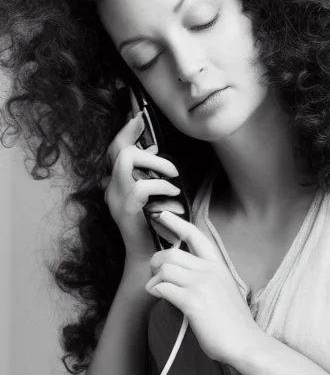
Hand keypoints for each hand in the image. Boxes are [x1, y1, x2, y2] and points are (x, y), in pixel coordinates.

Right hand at [102, 113, 184, 262]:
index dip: (127, 130)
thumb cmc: (154, 227)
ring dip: (154, 163)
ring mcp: (116, 199)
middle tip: (166, 158)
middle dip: (143, 145)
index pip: (115, 149)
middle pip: (118, 150)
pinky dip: (161, 186)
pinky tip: (173, 194)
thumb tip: (152, 148)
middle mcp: (111, 188)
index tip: (140, 116)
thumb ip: (148, 174)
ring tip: (173, 175)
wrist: (147, 258)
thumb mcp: (152, 196)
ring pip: (126, 160)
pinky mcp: (125, 211)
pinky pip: (142, 187)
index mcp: (116, 184)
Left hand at [145, 211, 263, 365]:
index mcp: (218, 266)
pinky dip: (156, 291)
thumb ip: (207, 278)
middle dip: (156, 262)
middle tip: (154, 273)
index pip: (196, 236)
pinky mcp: (192, 302)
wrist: (245, 343)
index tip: (163, 215)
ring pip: (164, 268)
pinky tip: (160, 297)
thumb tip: (182, 276)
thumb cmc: (233, 322)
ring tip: (155, 289)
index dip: (177, 223)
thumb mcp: (224, 290)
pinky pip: (163, 287)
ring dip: (153, 279)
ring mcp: (201, 285)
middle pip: (171, 253)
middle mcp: (210, 271)